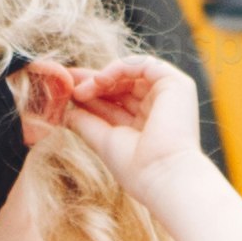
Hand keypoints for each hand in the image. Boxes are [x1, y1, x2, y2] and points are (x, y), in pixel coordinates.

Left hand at [36, 55, 203, 186]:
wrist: (162, 176)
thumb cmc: (136, 168)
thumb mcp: (104, 141)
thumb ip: (86, 123)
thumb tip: (66, 111)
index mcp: (145, 123)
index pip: (115, 101)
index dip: (91, 94)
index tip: (65, 91)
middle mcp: (158, 107)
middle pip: (120, 84)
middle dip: (91, 81)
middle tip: (64, 80)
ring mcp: (168, 94)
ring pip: (130, 73)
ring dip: (101, 78)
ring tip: (79, 90)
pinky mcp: (177, 84)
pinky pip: (143, 64)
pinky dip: (118, 68)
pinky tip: (98, 81)